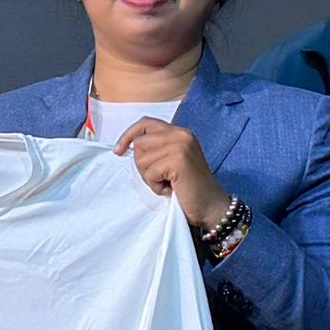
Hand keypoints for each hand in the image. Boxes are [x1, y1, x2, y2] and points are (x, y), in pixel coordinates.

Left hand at [116, 118, 236, 236]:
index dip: (128, 135)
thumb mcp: (173, 160)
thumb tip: (129, 145)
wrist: (211, 206)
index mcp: (180, 132)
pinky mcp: (178, 160)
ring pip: (141, 159)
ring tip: (168, 183)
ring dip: (150, 178)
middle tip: (161, 178)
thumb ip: (157, 148)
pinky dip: (156, 186)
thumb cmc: (189, 188)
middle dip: (143, 165)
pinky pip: (150, 173)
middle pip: (139, 143)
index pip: (145, 123)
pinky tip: (171, 189)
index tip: (118, 151)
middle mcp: (181, 134)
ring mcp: (180, 146)